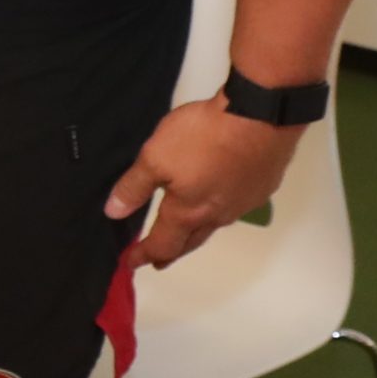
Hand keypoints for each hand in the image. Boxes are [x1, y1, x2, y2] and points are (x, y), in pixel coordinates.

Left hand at [105, 97, 298, 268]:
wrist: (260, 114)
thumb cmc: (204, 136)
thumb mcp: (155, 157)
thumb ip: (134, 187)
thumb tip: (114, 213)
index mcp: (188, 211)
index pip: (162, 243)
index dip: (143, 254)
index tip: (130, 262)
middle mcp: (217, 214)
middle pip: (191, 242)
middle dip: (171, 252)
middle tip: (159, 260)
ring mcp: (244, 201)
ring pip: (216, 224)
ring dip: (197, 232)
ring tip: (188, 230)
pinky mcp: (263, 185)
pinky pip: (238, 204)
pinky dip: (223, 207)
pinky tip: (222, 195)